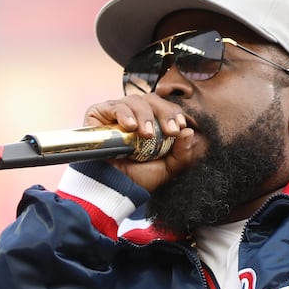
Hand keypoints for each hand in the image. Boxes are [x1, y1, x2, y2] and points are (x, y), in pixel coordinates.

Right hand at [82, 95, 200, 191]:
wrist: (114, 189)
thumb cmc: (139, 178)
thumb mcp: (168, 168)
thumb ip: (182, 153)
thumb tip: (190, 132)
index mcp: (151, 121)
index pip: (165, 107)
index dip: (174, 112)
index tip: (181, 126)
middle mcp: (134, 114)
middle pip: (152, 100)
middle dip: (164, 113)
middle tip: (170, 131)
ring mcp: (116, 113)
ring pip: (134, 101)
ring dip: (145, 116)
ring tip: (147, 134)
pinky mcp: (98, 114)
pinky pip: (113, 106)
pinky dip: (124, 114)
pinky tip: (130, 127)